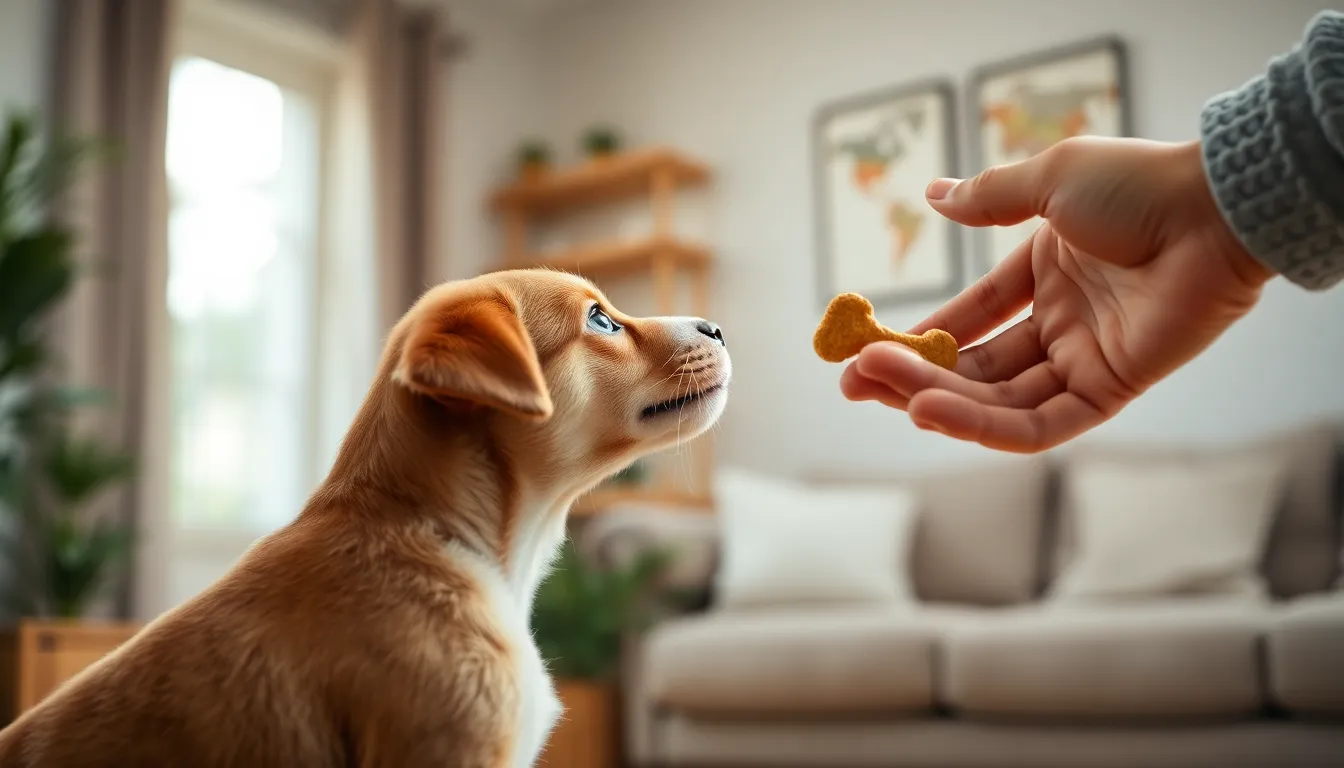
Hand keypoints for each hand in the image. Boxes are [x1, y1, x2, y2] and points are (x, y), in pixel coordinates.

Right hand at [840, 136, 1273, 452]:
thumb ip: (988, 200)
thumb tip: (933, 194)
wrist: (1214, 210)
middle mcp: (1060, 321)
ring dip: (936, 398)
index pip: (972, 315)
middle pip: (974, 364)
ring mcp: (1082, 359)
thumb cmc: (1140, 187)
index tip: (865, 349)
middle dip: (911, 374)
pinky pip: (1040, 425)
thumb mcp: (1049, 182)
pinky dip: (985, 426)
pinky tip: (932, 412)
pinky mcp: (1108, 391)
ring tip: (881, 389)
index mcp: (1045, 272)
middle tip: (853, 380)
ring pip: (996, 398)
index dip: (920, 335)